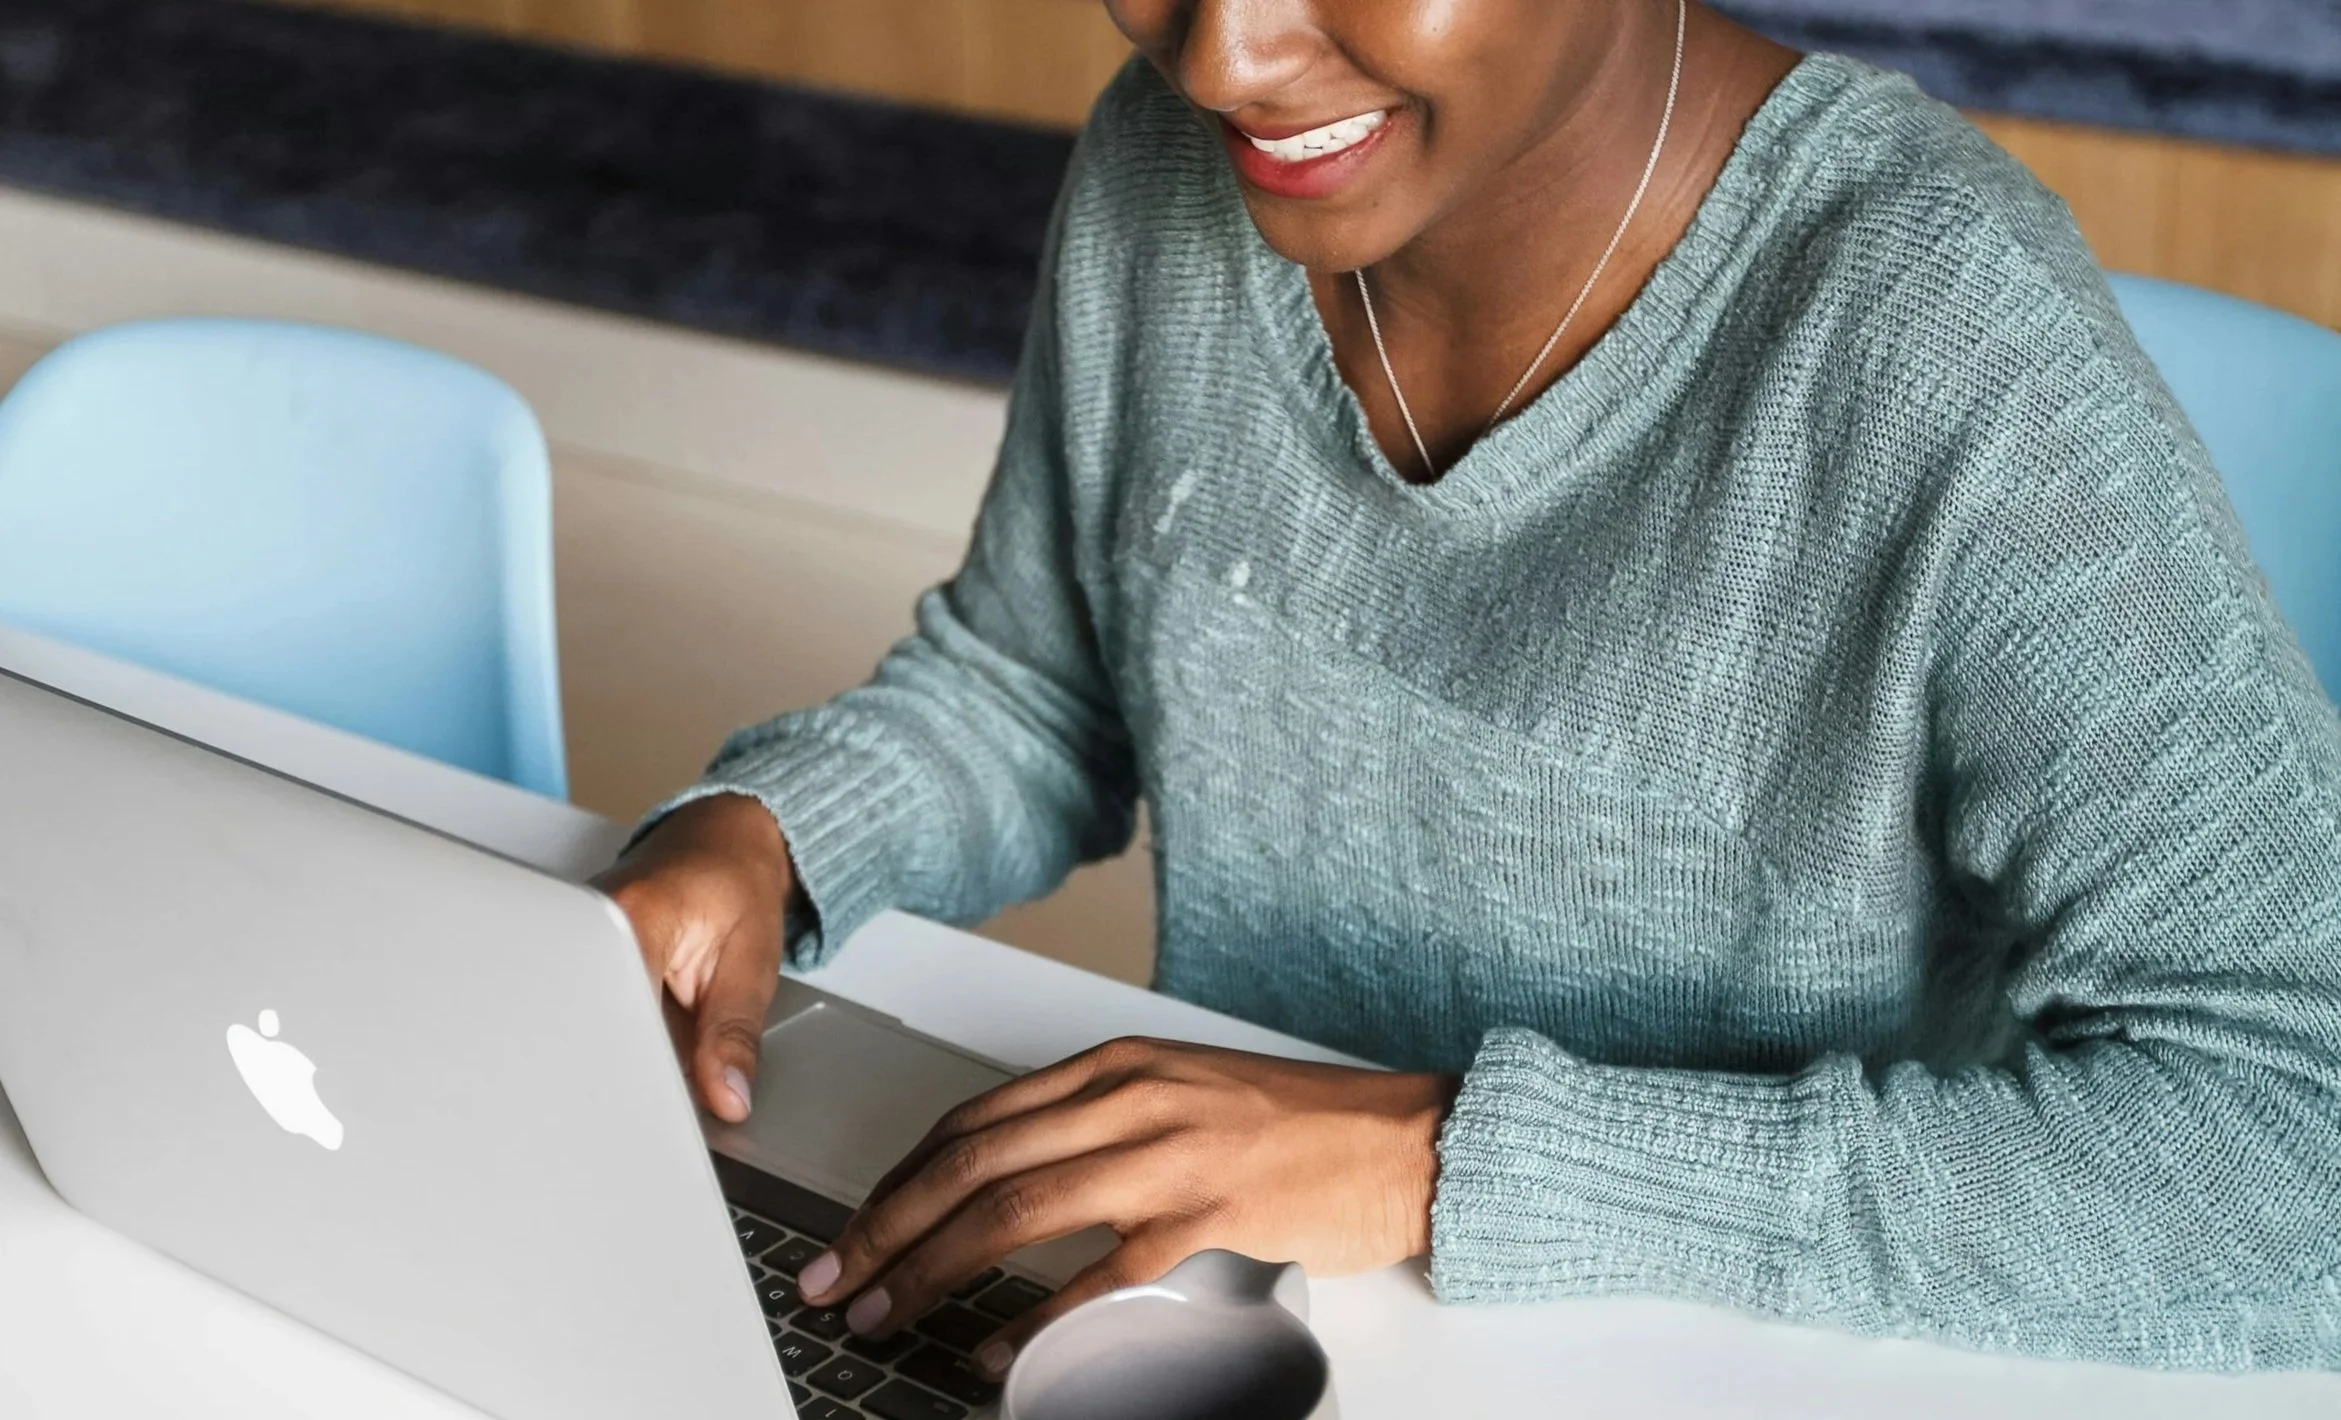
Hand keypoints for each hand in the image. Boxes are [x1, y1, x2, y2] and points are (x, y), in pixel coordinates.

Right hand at [593, 794, 794, 1123]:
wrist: (723, 841)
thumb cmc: (739, 883)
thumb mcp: (753, 960)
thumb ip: (735, 1032)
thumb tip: (727, 1097)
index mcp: (634, 914)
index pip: (615, 1010)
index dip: (636, 1070)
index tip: (656, 1109)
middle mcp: (586, 920)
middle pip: (583, 1022)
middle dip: (619, 1072)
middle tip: (648, 1102)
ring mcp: (570, 934)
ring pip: (579, 1020)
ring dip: (613, 1053)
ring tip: (642, 1065)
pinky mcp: (570, 951)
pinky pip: (584, 1007)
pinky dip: (610, 1035)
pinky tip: (631, 1044)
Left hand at [795, 1037, 1459, 1377]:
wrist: (1405, 1138)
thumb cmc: (1299, 1127)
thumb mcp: (1181, 1098)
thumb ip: (1097, 1126)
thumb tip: (1002, 1184)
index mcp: (1116, 1065)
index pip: (974, 1118)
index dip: (900, 1178)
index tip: (856, 1229)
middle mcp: (1131, 1095)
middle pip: (974, 1159)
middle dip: (888, 1224)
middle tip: (837, 1278)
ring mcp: (1171, 1150)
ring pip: (1016, 1206)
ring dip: (935, 1266)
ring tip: (887, 1312)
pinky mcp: (1212, 1210)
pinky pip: (1102, 1268)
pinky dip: (1036, 1315)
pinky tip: (994, 1348)